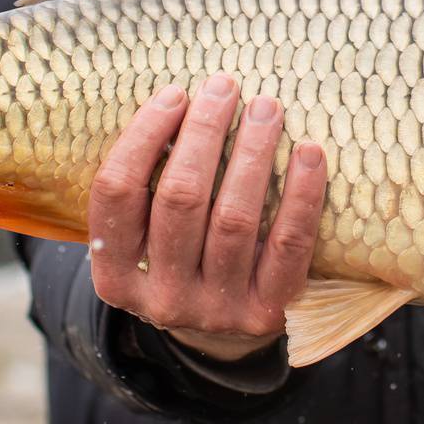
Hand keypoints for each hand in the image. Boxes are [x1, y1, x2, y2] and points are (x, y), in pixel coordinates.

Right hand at [87, 74, 326, 361]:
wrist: (228, 337)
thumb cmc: (186, 259)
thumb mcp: (148, 237)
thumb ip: (149, 186)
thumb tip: (178, 100)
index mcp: (115, 277)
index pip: (117, 195)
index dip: (143, 136)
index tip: (174, 94)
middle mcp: (162, 300)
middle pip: (179, 199)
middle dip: (203, 133)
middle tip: (224, 87)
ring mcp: (216, 311)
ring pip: (234, 219)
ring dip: (252, 153)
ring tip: (266, 108)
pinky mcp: (269, 312)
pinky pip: (289, 245)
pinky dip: (301, 195)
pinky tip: (308, 152)